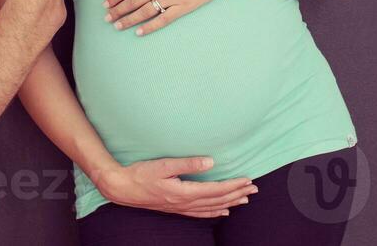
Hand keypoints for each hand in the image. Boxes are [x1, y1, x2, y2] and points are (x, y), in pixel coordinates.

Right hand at [97, 157, 257, 217]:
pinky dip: (214, 212)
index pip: (215, 190)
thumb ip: (188, 163)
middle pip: (217, 200)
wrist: (122, 188)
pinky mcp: (176, 207)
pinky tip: (223, 211)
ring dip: (229, 203)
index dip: (233, 185)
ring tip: (245, 199)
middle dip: (237, 194)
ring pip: (211, 208)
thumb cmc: (141, 174)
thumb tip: (211, 162)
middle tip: (254, 189)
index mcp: (183, 191)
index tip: (248, 180)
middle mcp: (184, 203)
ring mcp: (180, 207)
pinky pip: (200, 213)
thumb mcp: (163, 165)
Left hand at [104, 0, 239, 35]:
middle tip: (107, 18)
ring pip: (145, 11)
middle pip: (134, 1)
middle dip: (118, 10)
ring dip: (129, 20)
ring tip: (117, 26)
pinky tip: (139, 32)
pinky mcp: (184, 6)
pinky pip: (164, 19)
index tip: (106, 4)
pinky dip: (150, 26)